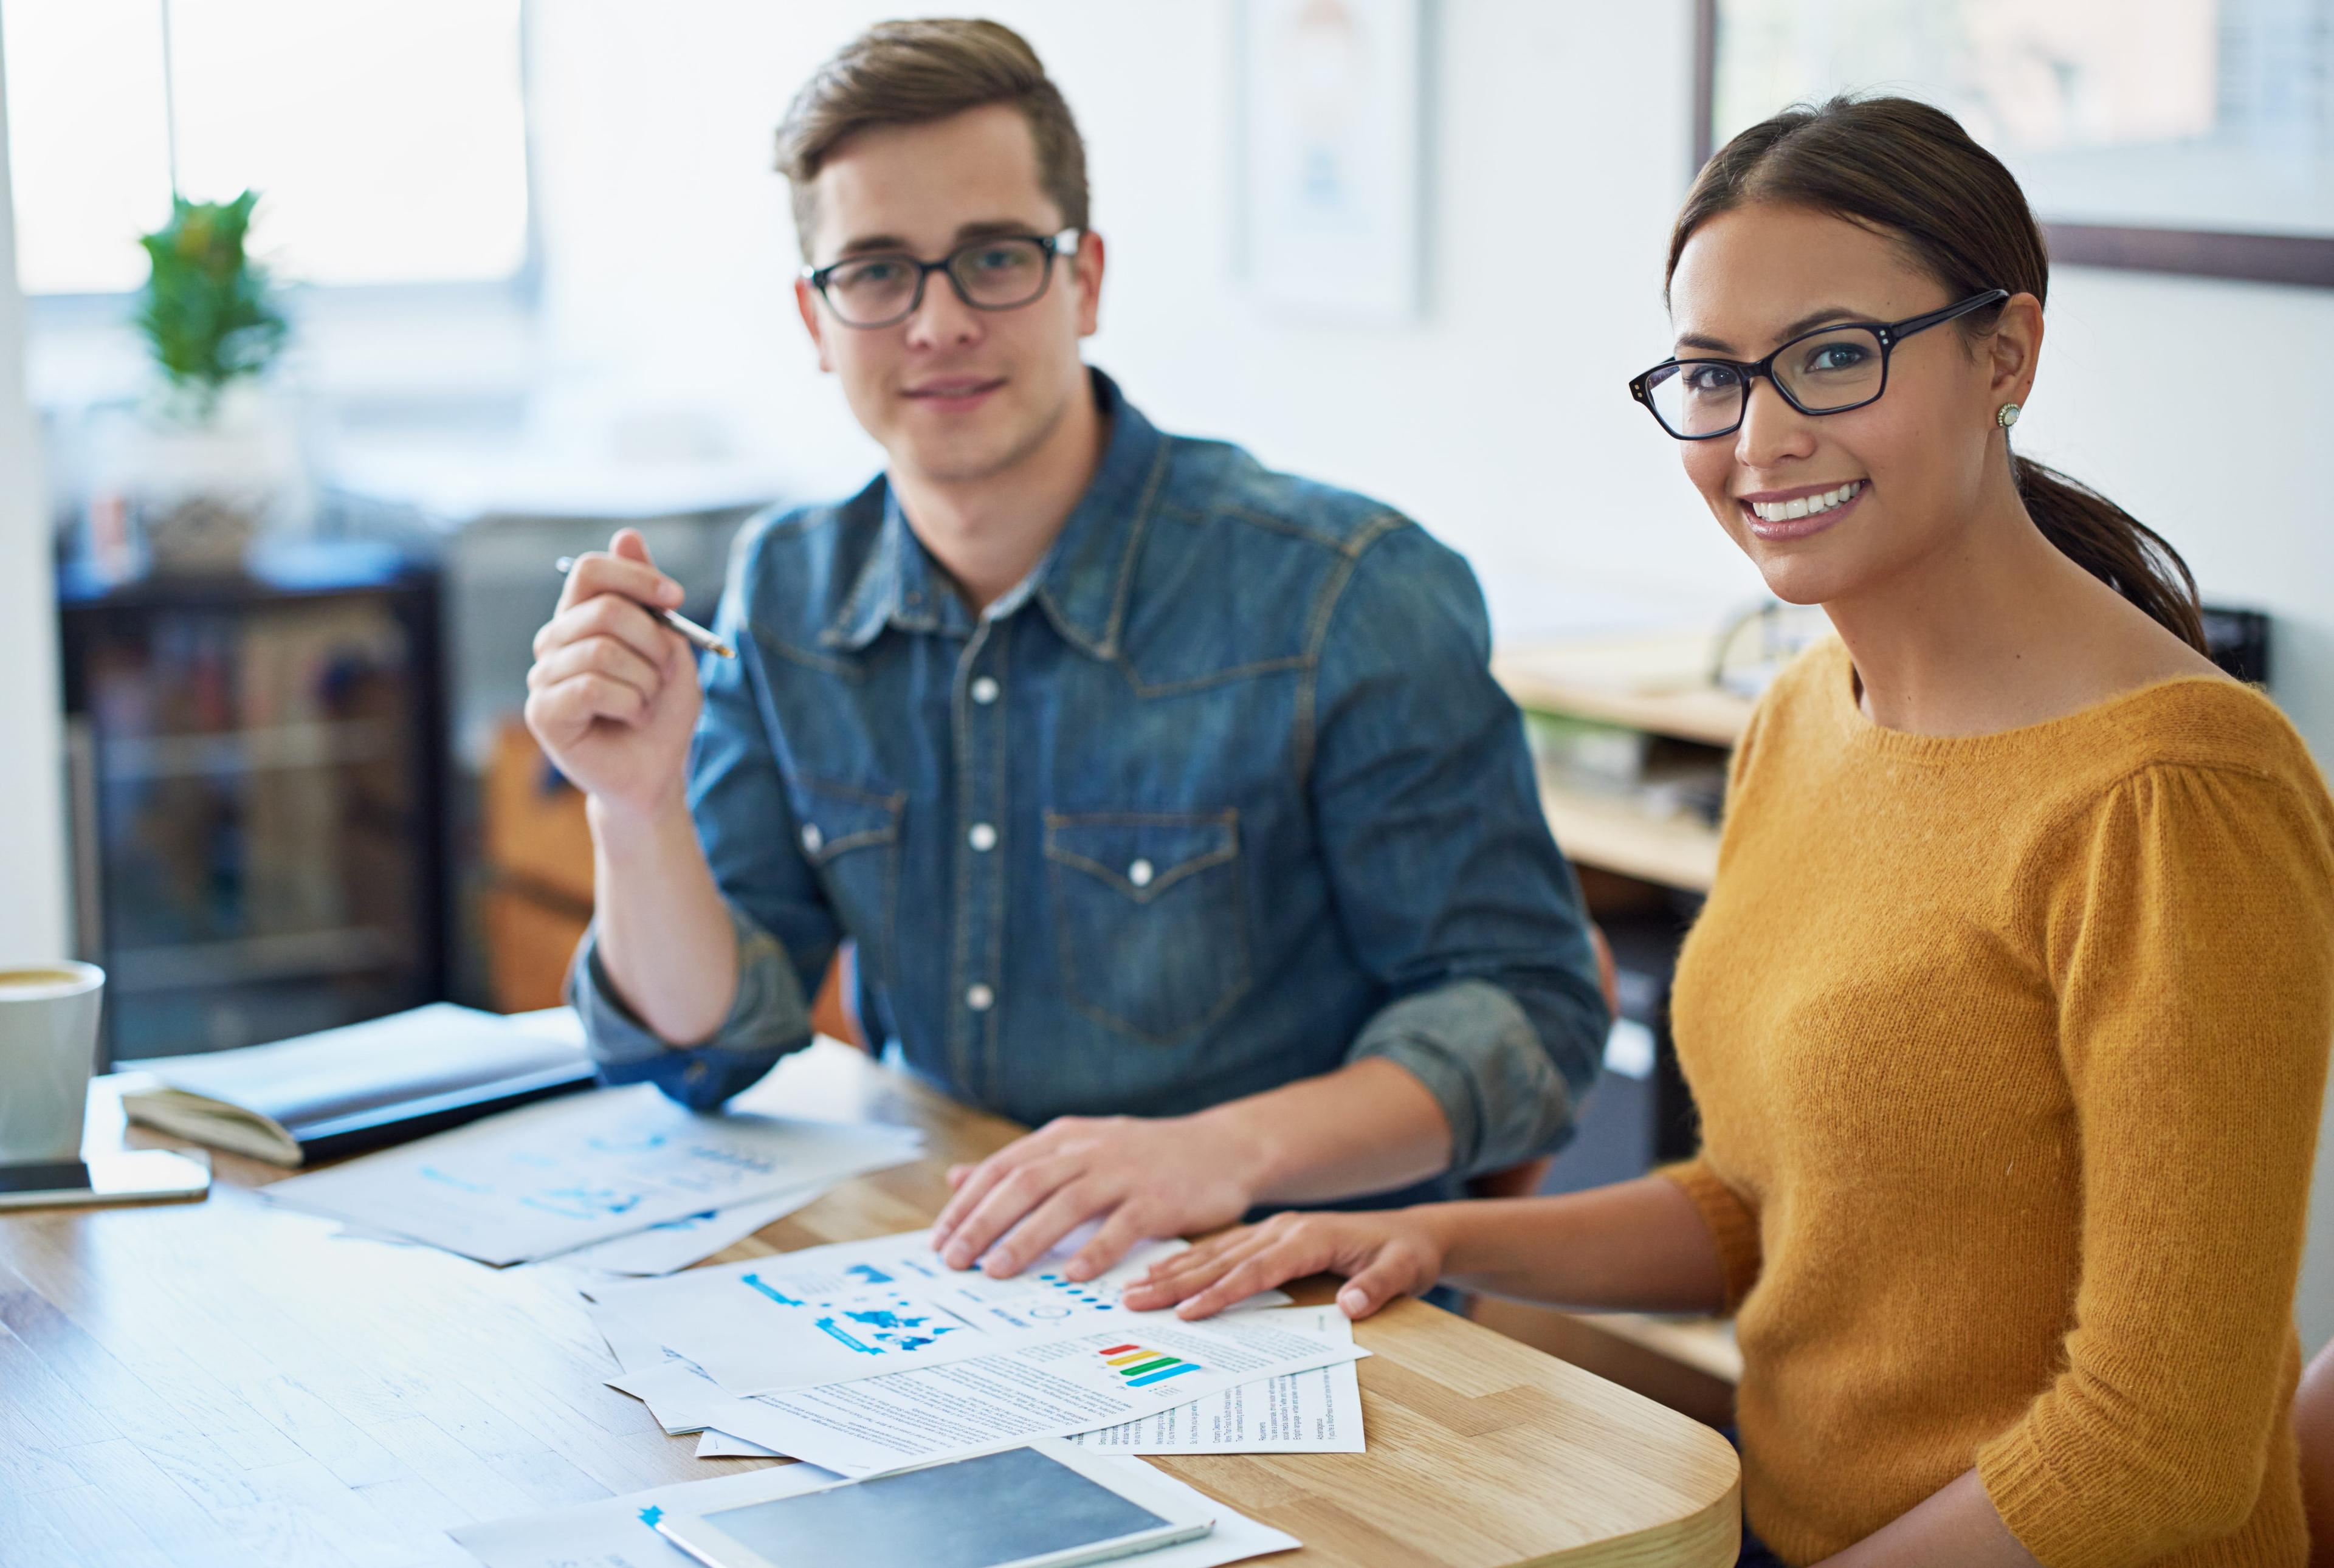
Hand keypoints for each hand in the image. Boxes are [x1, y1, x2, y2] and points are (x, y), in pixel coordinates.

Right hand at [523, 529, 702, 819]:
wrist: (656, 772)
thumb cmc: (661, 712)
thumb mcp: (670, 648)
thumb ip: (649, 597)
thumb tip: (627, 534)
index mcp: (581, 619)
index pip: (589, 570)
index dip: (635, 577)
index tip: (676, 599)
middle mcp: (555, 642)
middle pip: (604, 609)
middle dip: (653, 642)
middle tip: (665, 673)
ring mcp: (543, 676)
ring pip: (602, 650)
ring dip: (645, 679)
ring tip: (646, 702)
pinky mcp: (543, 712)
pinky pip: (592, 686)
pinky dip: (628, 702)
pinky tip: (629, 716)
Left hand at [928, 1113, 1265, 1282]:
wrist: (1223, 1148)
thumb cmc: (1144, 1157)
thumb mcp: (1079, 1147)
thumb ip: (1021, 1164)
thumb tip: (957, 1180)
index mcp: (1066, 1137)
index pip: (1004, 1168)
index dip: (968, 1204)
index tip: (940, 1241)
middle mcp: (1090, 1149)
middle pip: (1025, 1183)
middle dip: (985, 1222)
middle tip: (955, 1260)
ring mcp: (1125, 1172)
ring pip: (1066, 1203)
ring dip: (1027, 1238)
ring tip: (997, 1271)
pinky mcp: (1159, 1199)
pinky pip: (1122, 1227)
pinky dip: (1096, 1250)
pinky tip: (1072, 1276)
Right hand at [1120, 1209, 1447, 1321]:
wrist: (1413, 1233)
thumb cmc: (1406, 1255)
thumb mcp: (1405, 1269)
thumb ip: (1379, 1287)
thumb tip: (1352, 1306)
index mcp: (1311, 1237)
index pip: (1258, 1270)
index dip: (1222, 1292)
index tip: (1188, 1312)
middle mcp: (1284, 1229)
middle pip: (1223, 1259)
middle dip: (1177, 1281)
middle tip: (1134, 1299)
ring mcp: (1273, 1230)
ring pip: (1214, 1251)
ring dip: (1173, 1270)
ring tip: (1133, 1287)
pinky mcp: (1270, 1235)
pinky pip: (1222, 1248)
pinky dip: (1189, 1261)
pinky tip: (1162, 1271)